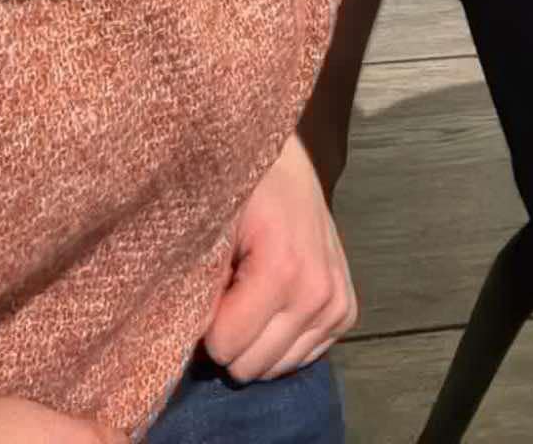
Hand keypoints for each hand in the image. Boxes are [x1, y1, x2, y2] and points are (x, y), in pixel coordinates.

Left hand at [204, 132, 357, 381]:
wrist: (283, 164)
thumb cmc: (241, 189)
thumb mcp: (208, 229)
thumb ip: (198, 287)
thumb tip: (187, 341)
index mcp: (283, 270)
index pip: (226, 347)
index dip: (205, 325)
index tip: (206, 288)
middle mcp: (319, 292)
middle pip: (252, 366)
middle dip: (230, 336)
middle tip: (227, 290)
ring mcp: (337, 303)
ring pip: (277, 367)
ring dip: (256, 339)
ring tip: (250, 291)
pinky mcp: (346, 309)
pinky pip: (304, 356)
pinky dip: (282, 338)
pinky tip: (273, 302)